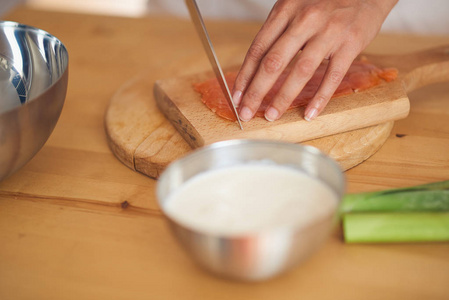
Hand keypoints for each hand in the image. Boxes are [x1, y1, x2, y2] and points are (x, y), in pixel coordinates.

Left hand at [232, 0, 397, 121]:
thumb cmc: (325, 2)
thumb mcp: (295, 7)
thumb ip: (277, 32)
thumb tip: (256, 68)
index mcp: (285, 10)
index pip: (258, 48)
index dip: (245, 75)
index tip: (237, 97)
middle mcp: (304, 20)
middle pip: (274, 62)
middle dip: (257, 91)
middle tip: (247, 112)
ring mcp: (328, 32)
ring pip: (301, 71)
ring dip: (283, 97)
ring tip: (272, 115)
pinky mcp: (350, 44)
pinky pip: (333, 76)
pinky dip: (320, 98)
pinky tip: (309, 114)